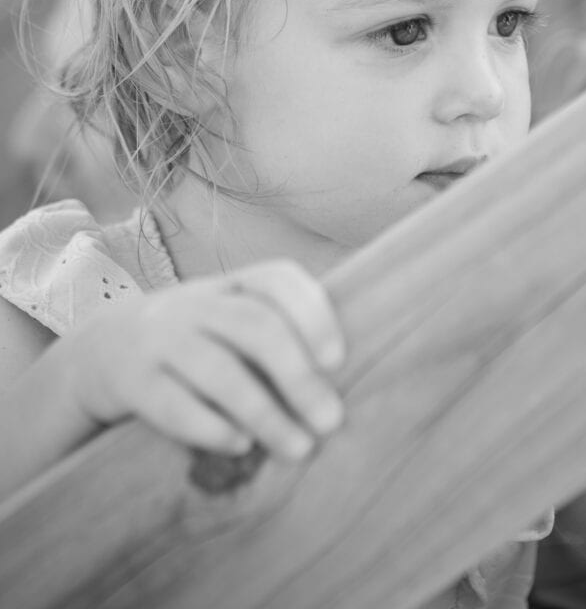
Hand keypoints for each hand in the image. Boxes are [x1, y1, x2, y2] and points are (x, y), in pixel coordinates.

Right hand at [61, 260, 345, 460]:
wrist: (102, 349)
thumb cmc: (194, 341)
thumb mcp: (228, 320)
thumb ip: (277, 335)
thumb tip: (341, 384)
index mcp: (229, 284)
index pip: (276, 279)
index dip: (312, 314)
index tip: (337, 360)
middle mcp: (195, 303)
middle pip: (254, 326)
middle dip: (298, 375)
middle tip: (331, 419)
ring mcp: (160, 337)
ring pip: (218, 370)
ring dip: (266, 413)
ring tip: (300, 448)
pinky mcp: (132, 380)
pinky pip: (174, 404)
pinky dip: (212, 427)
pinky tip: (241, 446)